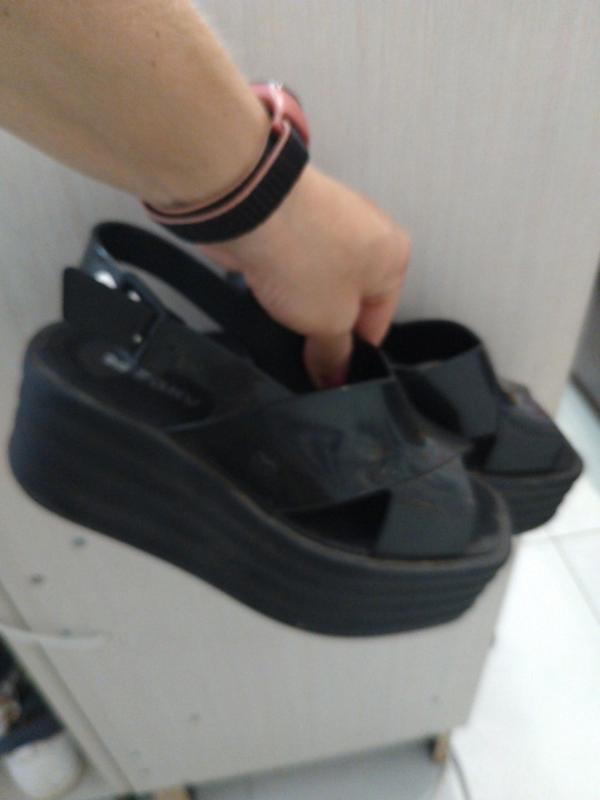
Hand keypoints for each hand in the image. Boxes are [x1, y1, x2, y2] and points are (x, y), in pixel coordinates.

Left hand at [200, 165, 410, 387]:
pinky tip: (267, 289)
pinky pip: (292, 263)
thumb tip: (336, 373)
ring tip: (283, 311)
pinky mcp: (292, 221)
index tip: (329, 371)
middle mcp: (367, 234)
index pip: (378, 322)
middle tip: (304, 344)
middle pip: (349, 300)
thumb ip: (335, 353)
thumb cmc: (304, 250)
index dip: (352, 353)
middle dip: (325, 325)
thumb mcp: (330, 322)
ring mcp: (328, 223)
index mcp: (394, 257)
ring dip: (300, 302)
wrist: (251, 208)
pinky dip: (280, 279)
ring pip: (318, 282)